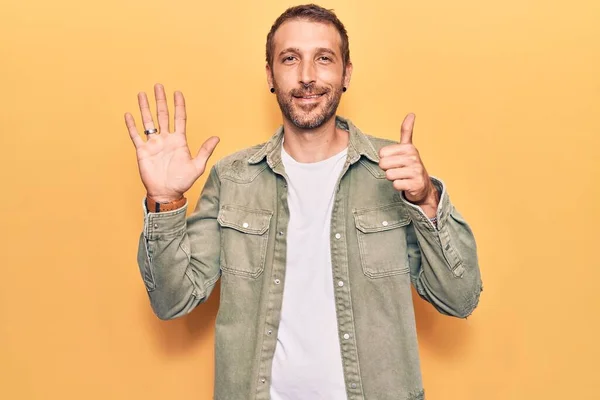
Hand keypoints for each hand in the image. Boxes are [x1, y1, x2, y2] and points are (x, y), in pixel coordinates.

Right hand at [124, 83, 219, 202]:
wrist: (167, 193)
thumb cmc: (182, 182)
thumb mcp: (197, 166)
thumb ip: (205, 151)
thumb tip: (216, 138)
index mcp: (179, 141)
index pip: (179, 118)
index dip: (178, 105)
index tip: (177, 92)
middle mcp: (166, 139)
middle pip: (163, 115)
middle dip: (161, 101)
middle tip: (159, 86)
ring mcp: (154, 144)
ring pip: (148, 122)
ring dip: (145, 108)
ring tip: (142, 94)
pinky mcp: (143, 151)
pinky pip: (136, 136)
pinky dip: (132, 126)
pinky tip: (129, 114)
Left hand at [378, 113, 436, 204]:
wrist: (422, 185)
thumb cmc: (410, 165)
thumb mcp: (408, 147)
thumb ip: (406, 131)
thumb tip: (411, 113)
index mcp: (409, 147)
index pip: (382, 153)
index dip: (385, 159)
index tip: (395, 160)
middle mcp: (413, 158)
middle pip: (383, 164)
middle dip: (387, 169)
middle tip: (397, 169)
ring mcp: (416, 171)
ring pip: (389, 175)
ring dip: (393, 178)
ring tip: (402, 176)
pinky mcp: (416, 184)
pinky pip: (396, 185)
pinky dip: (398, 186)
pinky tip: (406, 183)